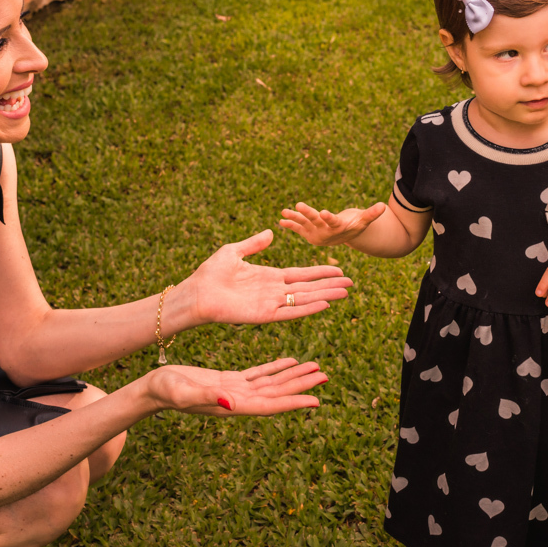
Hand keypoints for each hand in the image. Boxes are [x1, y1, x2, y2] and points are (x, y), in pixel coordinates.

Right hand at [150, 357, 326, 415]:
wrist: (153, 388)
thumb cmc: (165, 391)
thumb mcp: (183, 392)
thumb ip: (206, 398)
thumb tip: (232, 404)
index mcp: (231, 405)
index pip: (269, 406)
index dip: (292, 403)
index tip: (316, 400)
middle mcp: (238, 400)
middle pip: (276, 394)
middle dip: (301, 386)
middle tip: (325, 376)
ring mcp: (235, 391)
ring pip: (271, 383)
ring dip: (293, 376)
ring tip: (316, 368)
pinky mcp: (230, 381)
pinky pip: (259, 374)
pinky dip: (276, 368)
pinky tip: (290, 362)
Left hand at [181, 230, 350, 326]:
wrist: (196, 294)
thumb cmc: (210, 274)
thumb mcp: (233, 252)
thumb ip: (254, 244)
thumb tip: (271, 231)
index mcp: (269, 277)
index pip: (301, 274)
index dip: (320, 272)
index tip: (339, 269)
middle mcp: (273, 291)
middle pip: (309, 287)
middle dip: (330, 285)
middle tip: (351, 284)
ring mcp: (271, 304)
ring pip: (305, 299)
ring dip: (325, 296)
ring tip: (345, 293)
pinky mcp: (264, 315)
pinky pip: (291, 312)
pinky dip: (308, 309)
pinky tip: (324, 304)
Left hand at [278, 201, 386, 246]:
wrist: (344, 238)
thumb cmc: (355, 225)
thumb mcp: (363, 220)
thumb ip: (371, 214)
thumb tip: (383, 205)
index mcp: (338, 228)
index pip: (333, 222)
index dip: (328, 217)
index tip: (323, 212)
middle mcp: (325, 232)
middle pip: (315, 221)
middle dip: (307, 213)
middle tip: (298, 204)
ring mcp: (315, 233)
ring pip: (304, 223)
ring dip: (294, 217)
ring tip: (283, 212)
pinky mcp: (308, 233)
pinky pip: (298, 228)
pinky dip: (290, 223)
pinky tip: (281, 219)